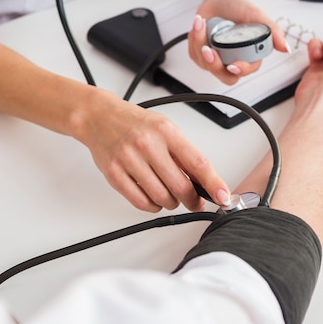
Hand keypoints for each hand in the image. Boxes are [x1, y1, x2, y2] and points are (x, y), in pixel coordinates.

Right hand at [77, 93, 231, 212]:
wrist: (99, 117)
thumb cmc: (135, 124)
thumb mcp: (165, 129)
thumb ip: (183, 154)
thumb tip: (205, 182)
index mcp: (166, 131)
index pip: (197, 163)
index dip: (213, 184)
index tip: (223, 196)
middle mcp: (147, 144)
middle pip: (180, 187)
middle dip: (191, 200)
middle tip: (194, 201)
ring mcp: (129, 160)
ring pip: (161, 197)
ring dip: (170, 203)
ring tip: (169, 195)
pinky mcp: (114, 174)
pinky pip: (140, 202)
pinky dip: (152, 206)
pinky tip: (153, 198)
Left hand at [188, 0, 288, 83]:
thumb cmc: (240, 8)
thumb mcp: (258, 16)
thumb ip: (273, 32)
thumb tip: (285, 48)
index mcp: (247, 56)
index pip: (245, 71)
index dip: (240, 70)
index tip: (233, 64)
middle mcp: (231, 60)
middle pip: (223, 75)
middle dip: (214, 64)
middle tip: (208, 49)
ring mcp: (215, 58)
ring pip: (205, 64)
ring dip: (200, 44)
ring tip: (202, 23)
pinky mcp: (200, 54)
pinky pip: (194, 54)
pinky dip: (194, 39)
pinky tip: (199, 25)